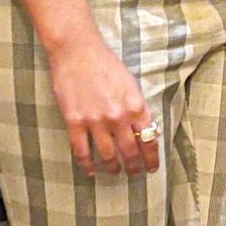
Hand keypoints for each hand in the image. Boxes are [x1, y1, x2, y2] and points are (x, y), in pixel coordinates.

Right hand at [46, 32, 159, 177]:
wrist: (77, 51)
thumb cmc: (106, 64)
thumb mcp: (131, 85)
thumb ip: (138, 108)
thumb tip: (147, 130)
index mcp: (136, 106)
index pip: (149, 140)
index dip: (152, 158)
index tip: (152, 168)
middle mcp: (118, 117)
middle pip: (130, 152)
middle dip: (135, 167)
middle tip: (135, 174)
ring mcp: (95, 121)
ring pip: (108, 155)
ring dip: (113, 167)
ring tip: (115, 171)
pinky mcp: (74, 122)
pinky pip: (81, 151)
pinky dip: (87, 165)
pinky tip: (91, 171)